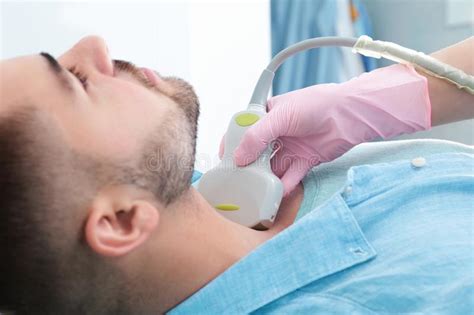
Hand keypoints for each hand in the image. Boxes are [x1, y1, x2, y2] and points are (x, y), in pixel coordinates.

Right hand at [220, 64, 430, 194]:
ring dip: (265, 178)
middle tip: (239, 179)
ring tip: (257, 189)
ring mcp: (291, 147)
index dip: (233, 144)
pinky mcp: (305, 160)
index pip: (244, 130)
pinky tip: (279, 191)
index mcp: (267, 115)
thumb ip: (257, 136)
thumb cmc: (316, 104)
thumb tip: (238, 157)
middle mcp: (277, 132)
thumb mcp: (280, 116)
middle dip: (248, 166)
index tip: (225, 159)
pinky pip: (291, 176)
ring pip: (272, 167)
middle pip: (256, 152)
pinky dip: (285, 184)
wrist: (349, 114)